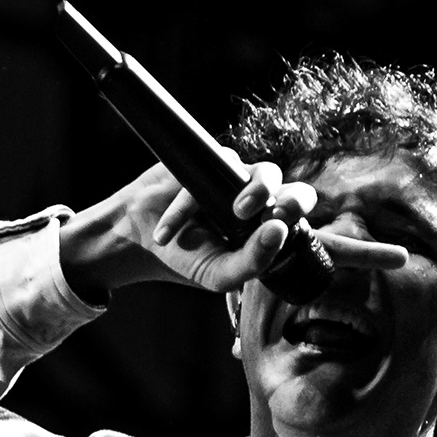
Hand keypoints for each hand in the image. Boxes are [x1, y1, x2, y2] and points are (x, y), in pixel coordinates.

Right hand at [58, 158, 317, 301]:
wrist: (139, 240)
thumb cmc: (187, 257)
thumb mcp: (221, 273)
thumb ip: (254, 260)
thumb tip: (279, 231)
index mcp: (265, 223)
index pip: (296, 209)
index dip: (297, 212)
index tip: (280, 227)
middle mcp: (253, 197)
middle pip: (287, 183)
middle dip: (290, 196)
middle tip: (273, 212)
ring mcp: (231, 177)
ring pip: (261, 171)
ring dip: (257, 190)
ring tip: (239, 212)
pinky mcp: (205, 163)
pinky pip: (208, 177)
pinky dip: (187, 206)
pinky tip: (168, 232)